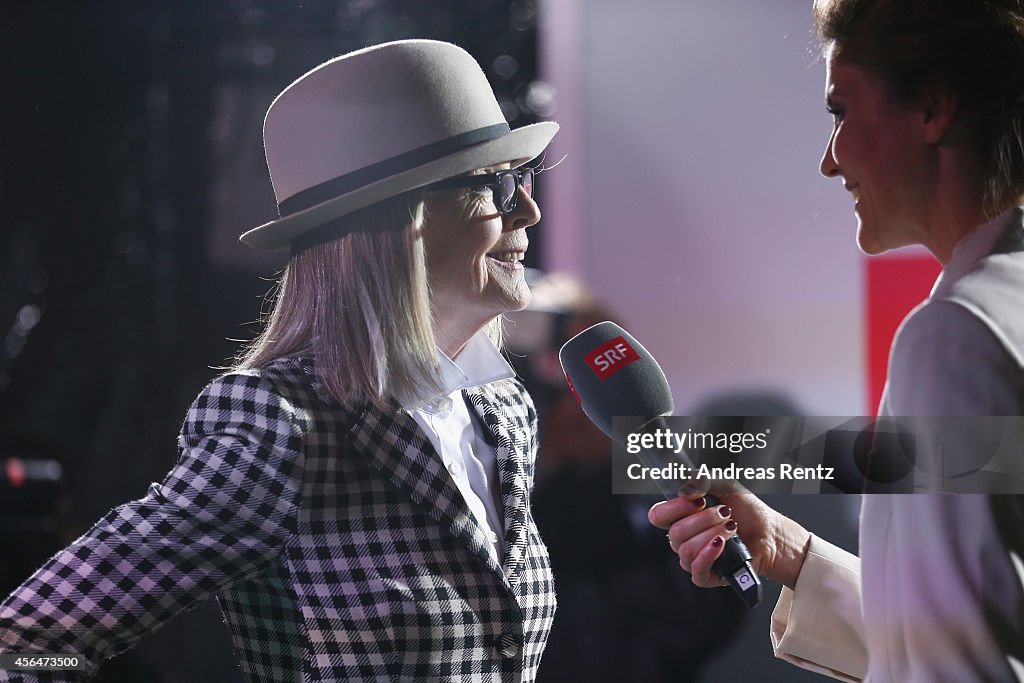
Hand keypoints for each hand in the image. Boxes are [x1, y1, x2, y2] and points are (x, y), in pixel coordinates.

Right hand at [648, 487, 810, 588]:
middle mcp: (684, 539)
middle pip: (675, 533)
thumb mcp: (728, 488)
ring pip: (686, 550)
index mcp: (683, 517)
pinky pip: (696, 570)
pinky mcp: (707, 575)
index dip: (674, 508)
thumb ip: (706, 481)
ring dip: (711, 535)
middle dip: (703, 520)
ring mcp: (694, 558)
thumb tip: (688, 485)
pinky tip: (721, 544)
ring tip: (731, 528)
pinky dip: (709, 554)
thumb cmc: (749, 512)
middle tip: (724, 512)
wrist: (772, 533)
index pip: (658, 515)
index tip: (697, 500)